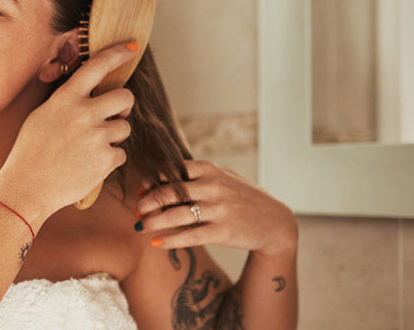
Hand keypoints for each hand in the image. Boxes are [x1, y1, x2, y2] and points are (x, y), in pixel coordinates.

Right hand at [0, 43, 139, 215]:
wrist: (26, 187)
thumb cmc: (30, 152)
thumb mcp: (42, 116)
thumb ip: (67, 102)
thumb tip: (91, 94)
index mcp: (65, 99)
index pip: (96, 66)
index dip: (117, 54)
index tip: (131, 48)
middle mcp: (83, 113)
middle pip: (125, 97)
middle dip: (124, 106)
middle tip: (116, 114)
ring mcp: (96, 136)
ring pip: (124, 128)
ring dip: (114, 137)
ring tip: (91, 148)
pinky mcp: (105, 160)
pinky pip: (121, 154)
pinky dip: (109, 160)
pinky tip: (88, 166)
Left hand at [134, 160, 298, 256]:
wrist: (274, 222)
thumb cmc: (241, 197)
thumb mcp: (223, 177)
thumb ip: (194, 176)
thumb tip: (156, 179)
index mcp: (210, 170)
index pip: (170, 171)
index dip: (150, 181)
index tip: (140, 191)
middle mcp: (213, 187)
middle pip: (167, 193)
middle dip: (147, 203)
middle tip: (138, 211)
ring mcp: (218, 209)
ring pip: (174, 215)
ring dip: (152, 222)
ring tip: (140, 227)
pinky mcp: (222, 231)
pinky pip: (188, 236)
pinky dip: (169, 240)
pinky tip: (156, 243)